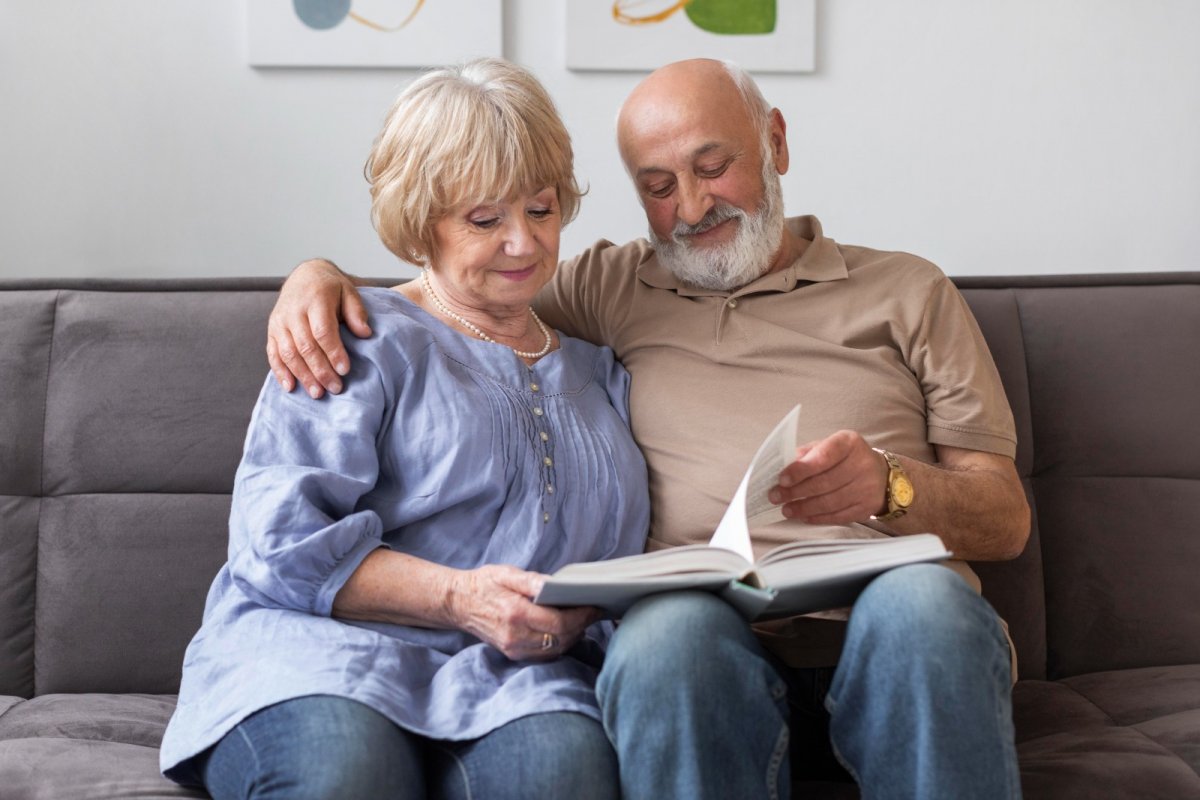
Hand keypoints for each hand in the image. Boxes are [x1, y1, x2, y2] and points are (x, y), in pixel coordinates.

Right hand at [267, 259, 371, 397]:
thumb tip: (365, 334)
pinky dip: (280, 372)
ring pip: (288, 353)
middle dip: (320, 370)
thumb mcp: (349, 292)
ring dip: (303, 375)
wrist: (305, 275)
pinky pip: (273, 353)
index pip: (322, 331)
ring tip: (318, 394)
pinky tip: (291, 387)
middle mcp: (293, 311)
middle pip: (305, 346)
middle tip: (335, 388)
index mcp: (315, 299)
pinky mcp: (271, 330)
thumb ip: (357, 312)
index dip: (333, 352)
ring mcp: (279, 321)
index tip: (345, 370)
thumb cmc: (332, 288)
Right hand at [448, 565, 599, 661]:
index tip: (594, 606)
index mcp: (515, 614)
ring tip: (582, 620)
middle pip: (560, 639)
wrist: (458, 603)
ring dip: (572, 636)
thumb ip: (532, 581)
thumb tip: (556, 585)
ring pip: (555, 650)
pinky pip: (544, 654)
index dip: (581, 616)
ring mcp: (513, 648)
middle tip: (593, 612)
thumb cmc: (484, 584)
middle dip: (581, 626)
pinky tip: (565, 631)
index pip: (558, 623)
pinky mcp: (513, 654)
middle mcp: (515, 636)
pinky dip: (559, 644)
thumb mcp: (507, 573)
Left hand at [767, 430, 888, 524]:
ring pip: (830, 502)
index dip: (801, 469)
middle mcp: (862, 463)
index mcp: (849, 442)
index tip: (782, 479)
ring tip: (786, 509)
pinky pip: (839, 515)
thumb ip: (806, 455)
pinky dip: (818, 518)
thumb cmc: (845, 459)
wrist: (880, 475)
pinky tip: (804, 516)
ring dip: (804, 507)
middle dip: (796, 491)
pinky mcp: (867, 507)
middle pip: (824, 482)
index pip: (823, 456)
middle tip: (776, 497)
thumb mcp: (827, 447)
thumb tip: (782, 468)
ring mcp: (867, 487)